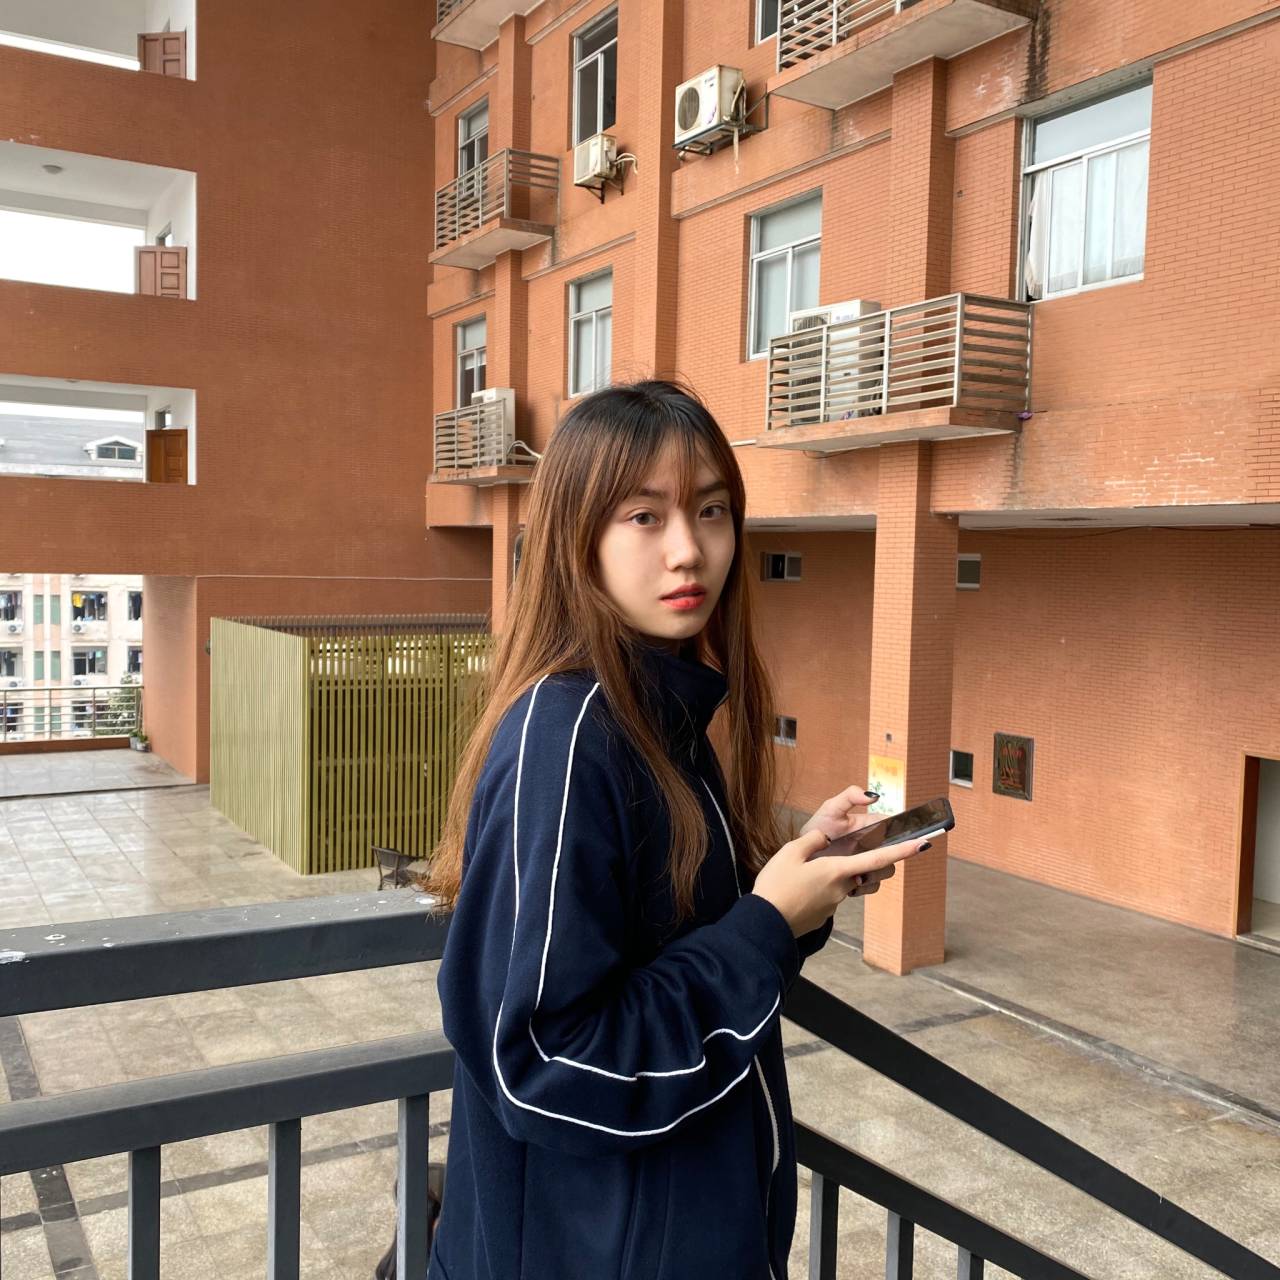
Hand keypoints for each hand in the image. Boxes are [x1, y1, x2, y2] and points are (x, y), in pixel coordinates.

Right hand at [751, 825, 937, 936]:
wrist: (765, 924)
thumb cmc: (776, 886)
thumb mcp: (790, 852)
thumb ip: (812, 841)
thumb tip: (825, 838)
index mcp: (838, 870)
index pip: (878, 860)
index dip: (902, 851)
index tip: (922, 844)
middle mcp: (842, 888)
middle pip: (861, 871)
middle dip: (858, 860)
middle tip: (836, 852)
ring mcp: (834, 903)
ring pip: (844, 881)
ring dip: (836, 874)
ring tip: (806, 871)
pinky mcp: (824, 913)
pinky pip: (830, 893)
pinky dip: (822, 885)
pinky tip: (799, 886)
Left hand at [798, 784, 893, 897]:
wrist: (801, 854)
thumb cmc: (817, 828)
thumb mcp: (831, 808)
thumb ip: (850, 797)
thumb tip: (874, 797)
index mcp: (869, 826)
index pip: (892, 828)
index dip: (899, 833)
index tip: (896, 838)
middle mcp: (871, 845)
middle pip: (893, 853)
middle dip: (887, 859)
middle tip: (873, 861)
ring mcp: (865, 862)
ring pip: (884, 871)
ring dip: (875, 874)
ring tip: (858, 875)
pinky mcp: (857, 878)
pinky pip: (871, 886)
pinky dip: (865, 887)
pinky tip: (851, 884)